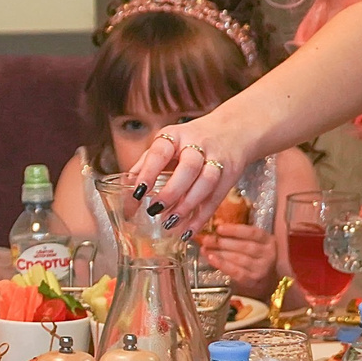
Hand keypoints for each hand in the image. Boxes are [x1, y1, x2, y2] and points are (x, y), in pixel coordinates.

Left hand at [124, 115, 259, 234]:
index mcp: (176, 136)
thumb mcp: (169, 143)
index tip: (139, 192)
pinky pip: (216, 198)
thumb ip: (148, 164)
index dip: (149, 172)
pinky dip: (201, 217)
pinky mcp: (230, 174)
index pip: (161, 152)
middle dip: (171, 192)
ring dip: (188, 205)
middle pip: (188, 167)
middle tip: (155, 210)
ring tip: (170, 222)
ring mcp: (217, 158)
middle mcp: (198, 144)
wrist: (235, 129)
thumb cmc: (192, 140)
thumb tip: (126, 191)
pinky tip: (188, 230)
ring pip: (206, 181)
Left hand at [196, 222, 276, 290]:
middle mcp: (267, 254)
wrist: (265, 280)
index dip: (235, 230)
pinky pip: (236, 272)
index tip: (219, 228)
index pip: (252, 233)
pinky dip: (222, 265)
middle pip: (244, 246)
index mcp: (268, 240)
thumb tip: (215, 228)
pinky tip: (211, 259)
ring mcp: (261, 268)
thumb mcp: (253, 242)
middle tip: (207, 240)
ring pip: (238, 259)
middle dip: (222, 242)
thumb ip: (238, 236)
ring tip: (205, 249)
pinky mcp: (252, 280)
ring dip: (219, 253)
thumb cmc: (255, 257)